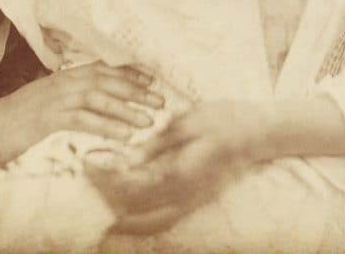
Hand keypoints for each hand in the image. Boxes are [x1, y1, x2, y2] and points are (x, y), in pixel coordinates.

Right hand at [0, 62, 163, 164]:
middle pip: (107, 81)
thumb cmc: (21, 116)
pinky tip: (124, 135)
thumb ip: (72, 97)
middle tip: (161, 101)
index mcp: (66, 75)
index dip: (129, 73)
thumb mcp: (50, 100)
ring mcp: (57, 98)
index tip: (152, 80)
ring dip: (127, 109)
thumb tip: (97, 101)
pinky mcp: (49, 117)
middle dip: (136, 91)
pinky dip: (107, 125)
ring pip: (99, 98)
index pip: (104, 69)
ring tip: (149, 120)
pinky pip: (84, 119)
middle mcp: (64, 81)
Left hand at [85, 101, 260, 234]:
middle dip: (106, 200)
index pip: (130, 184)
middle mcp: (183, 196)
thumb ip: (156, 144)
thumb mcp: (187, 123)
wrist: (257, 134)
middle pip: (135, 211)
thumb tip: (126, 160)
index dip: (105, 176)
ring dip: (122, 219)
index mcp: (179, 173)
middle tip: (88, 183)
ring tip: (100, 207)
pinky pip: (163, 222)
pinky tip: (128, 215)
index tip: (88, 162)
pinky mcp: (195, 203)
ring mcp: (191, 203)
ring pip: (149, 224)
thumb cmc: (223, 120)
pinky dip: (142, 223)